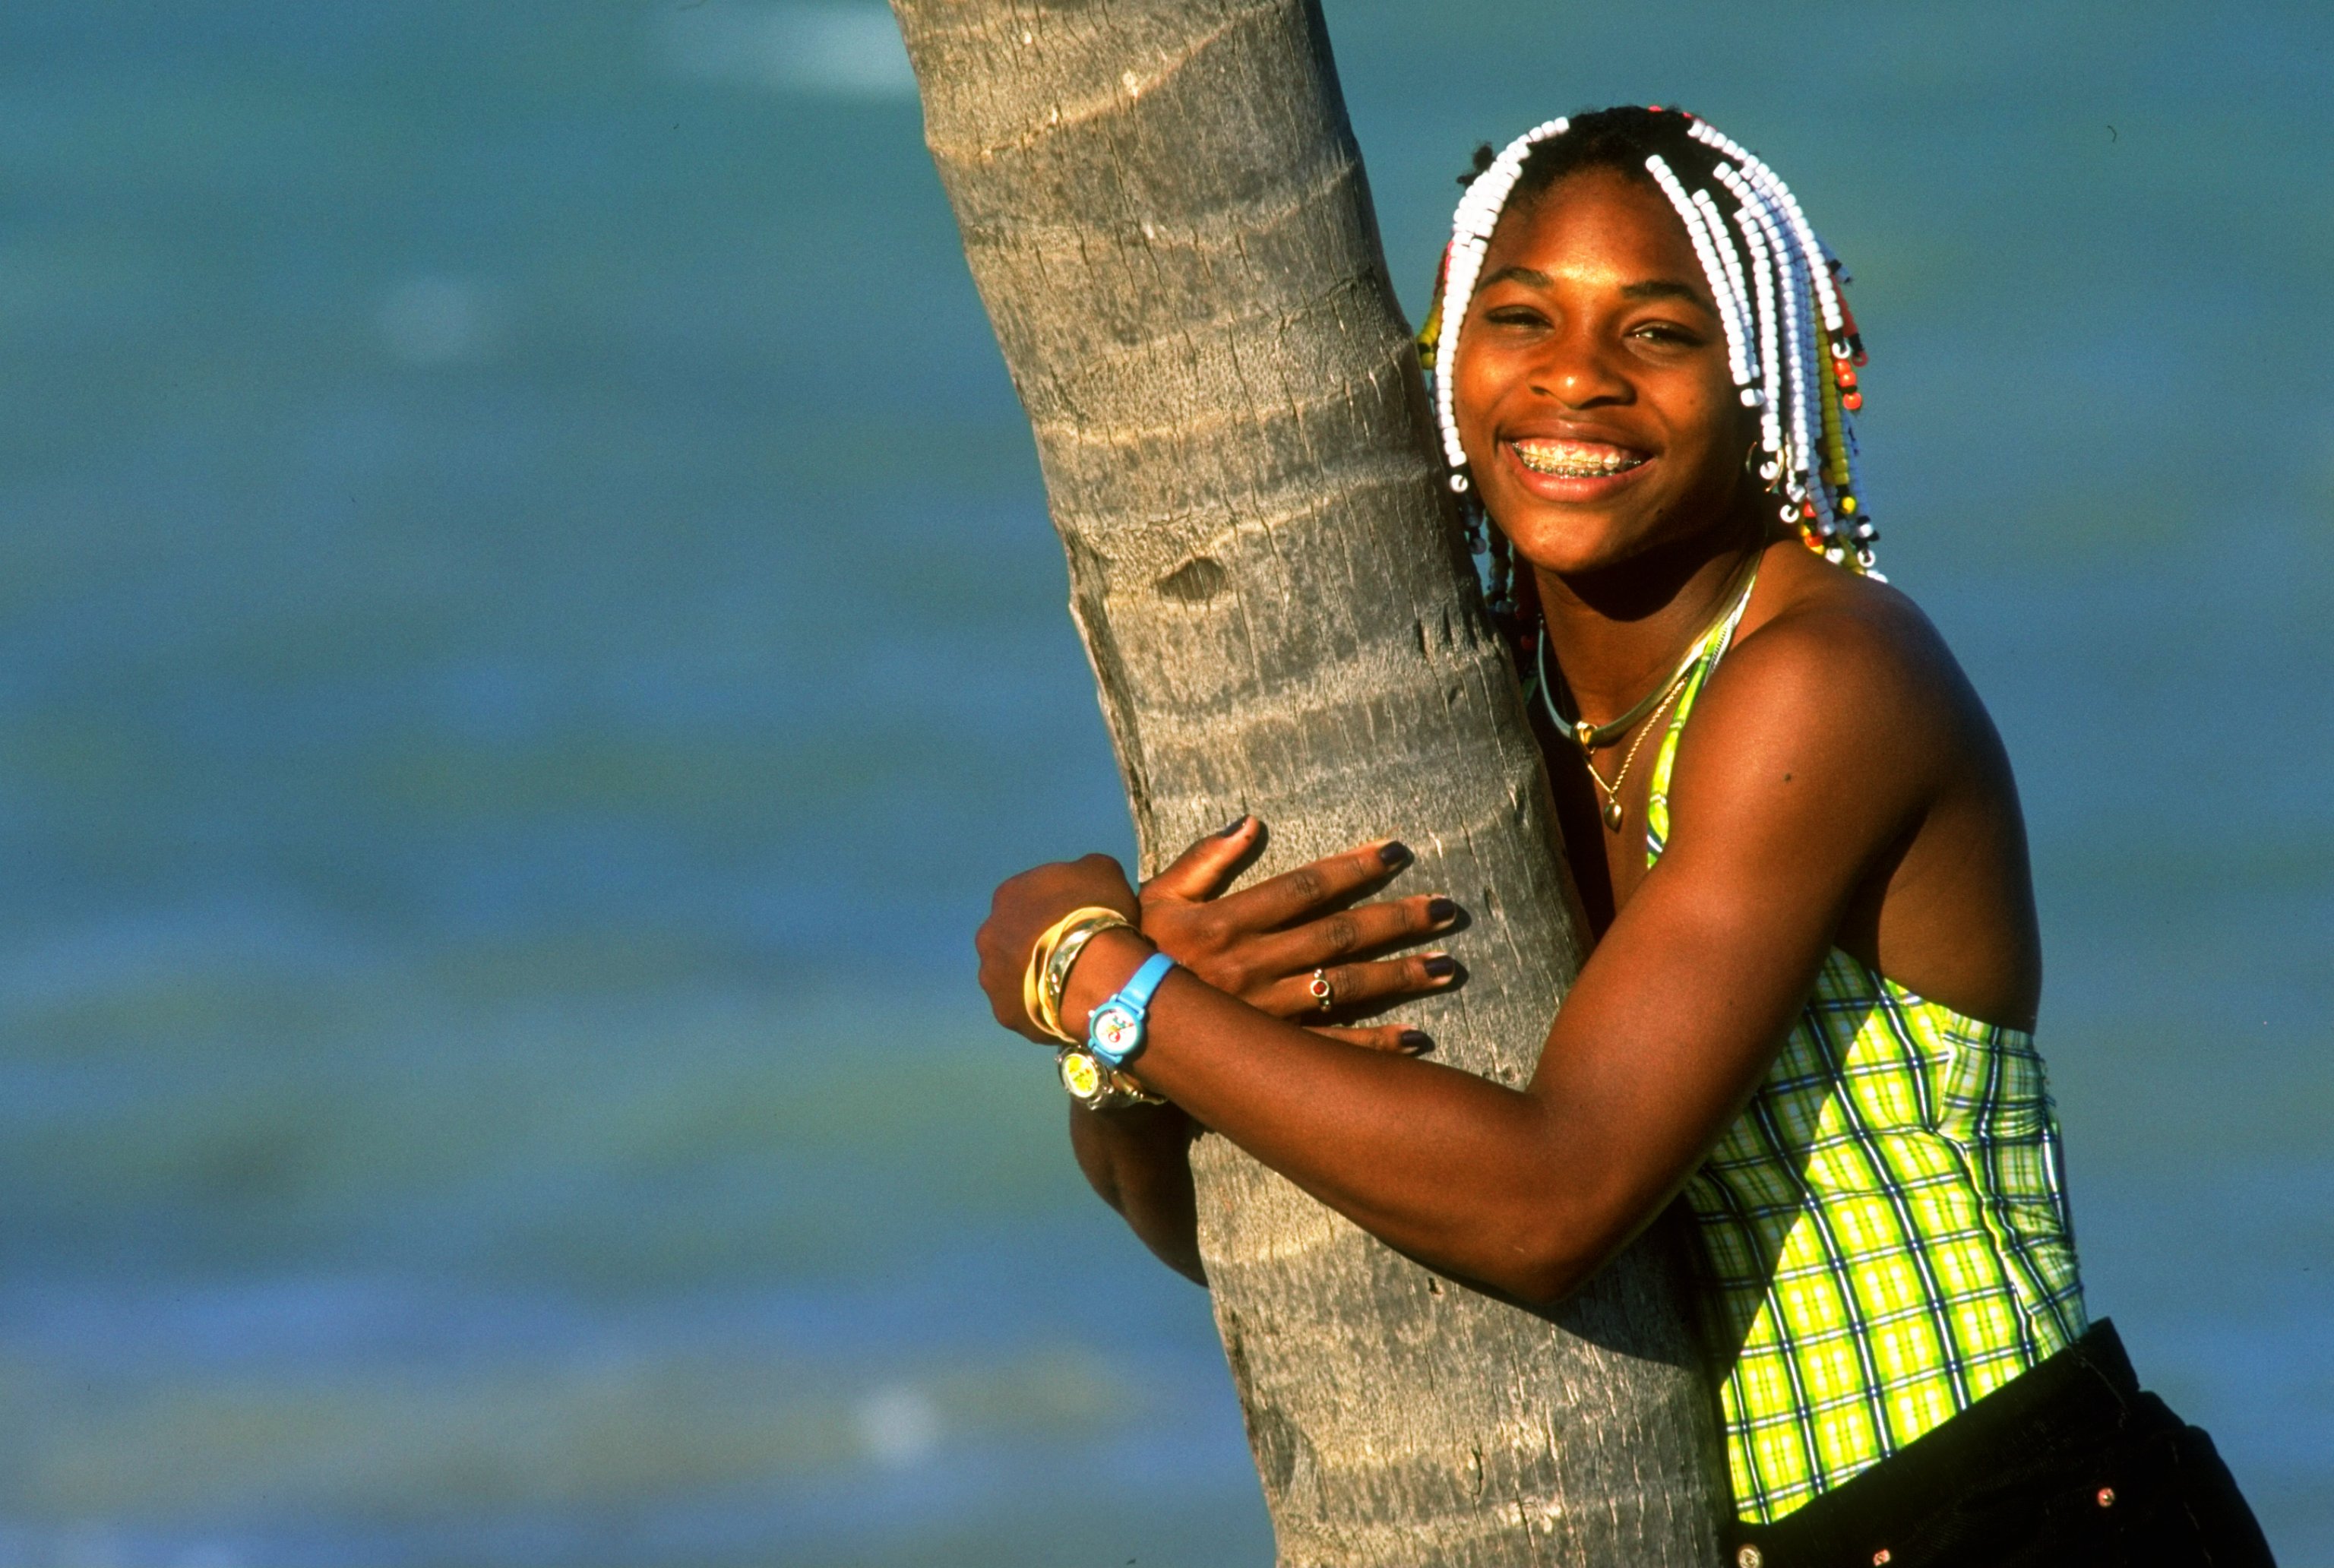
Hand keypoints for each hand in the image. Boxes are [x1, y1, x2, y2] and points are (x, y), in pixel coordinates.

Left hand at [975, 853, 1142, 1042]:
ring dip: (1034, 976)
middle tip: (1070, 952)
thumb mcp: (1102, 871)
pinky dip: (1040, 1005)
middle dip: (1037, 943)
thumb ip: (1086, 870)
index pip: (1028, 897)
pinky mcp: (1004, 1011)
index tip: (1077, 919)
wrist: (1092, 971)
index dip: (1055, 908)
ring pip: (1013, 974)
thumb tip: (1085, 876)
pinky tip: (1064, 1005)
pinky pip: (1023, 1007)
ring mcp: (992, 976)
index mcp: (1008, 895)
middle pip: (1014, 937)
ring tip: (1067, 982)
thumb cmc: (1096, 913)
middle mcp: (989, 934)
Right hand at [1140, 817, 1461, 1053]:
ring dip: (1399, 979)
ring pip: (1344, 990)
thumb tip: (1253, 822)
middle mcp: (1253, 965)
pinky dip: (1374, 1046)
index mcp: (1229, 921)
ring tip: (1447, 967)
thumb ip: (1206, 859)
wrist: (1104, 1023)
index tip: (1397, 852)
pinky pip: (1329, 1049)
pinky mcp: (1266, 1050)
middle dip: (1397, 922)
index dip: (1354, 868)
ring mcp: (1264, 1012)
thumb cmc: (1128, 951)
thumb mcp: (1158, 895)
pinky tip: (1417, 1039)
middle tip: (1448, 910)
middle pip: (1339, 937)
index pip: (1305, 888)